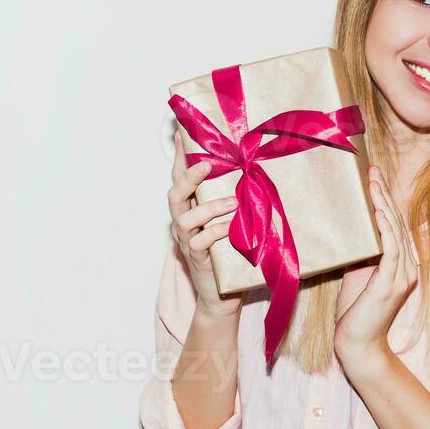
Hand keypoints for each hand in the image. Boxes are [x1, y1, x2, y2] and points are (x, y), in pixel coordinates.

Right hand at [169, 130, 241, 318]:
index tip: (182, 132)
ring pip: (185, 217)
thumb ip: (235, 198)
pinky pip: (198, 242)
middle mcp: (184, 222)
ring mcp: (187, 240)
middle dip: (188, 176)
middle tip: (206, 165)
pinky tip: (230, 228)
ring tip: (233, 201)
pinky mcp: (196, 259)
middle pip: (174, 193)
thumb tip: (254, 170)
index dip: (180, 156)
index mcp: (191, 208)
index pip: (181, 177)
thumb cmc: (231, 253)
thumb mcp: (233, 220)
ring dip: (209, 206)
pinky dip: (214, 232)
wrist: (224, 296)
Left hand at [333, 166, 418, 368]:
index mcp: (402, 265)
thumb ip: (362, 253)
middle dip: (385, 195)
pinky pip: (391, 249)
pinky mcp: (390, 284)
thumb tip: (353, 230)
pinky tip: (379, 211)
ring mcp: (402, 276)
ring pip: (396, 232)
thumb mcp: (358, 274)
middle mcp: (408, 268)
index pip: (396, 226)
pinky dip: (386, 228)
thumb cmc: (355, 312)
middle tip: (373, 171)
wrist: (358, 345)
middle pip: (398, 223)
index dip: (387, 201)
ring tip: (373, 183)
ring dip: (384, 205)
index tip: (375, 178)